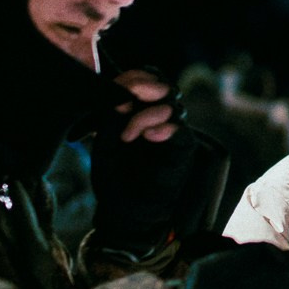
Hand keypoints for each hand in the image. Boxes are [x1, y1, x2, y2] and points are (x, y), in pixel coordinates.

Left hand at [91, 72, 196, 255]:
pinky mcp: (183, 150)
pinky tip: (149, 136)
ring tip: (128, 135)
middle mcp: (158, 117)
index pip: (146, 77)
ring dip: (147, 114)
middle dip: (144, 87)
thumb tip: (125, 96)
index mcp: (139, 109)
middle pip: (163, 85)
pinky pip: (182, 131)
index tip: (117, 88)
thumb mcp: (104, 140)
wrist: (125, 211)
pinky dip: (166, 128)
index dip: (135, 76)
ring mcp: (173, 132)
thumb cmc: (112, 177)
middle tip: (125, 103)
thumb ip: (113, 115)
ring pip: (172, 105)